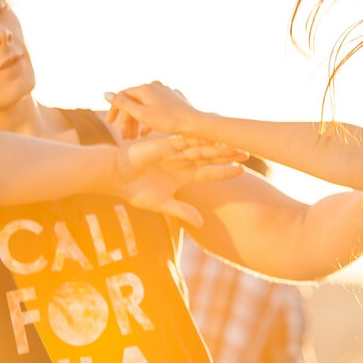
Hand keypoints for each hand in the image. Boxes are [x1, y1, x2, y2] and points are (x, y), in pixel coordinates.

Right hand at [104, 81, 205, 136]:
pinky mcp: (175, 100)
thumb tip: (106, 93)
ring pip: (146, 106)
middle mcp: (155, 86)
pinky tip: (147, 133)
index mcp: (145, 88)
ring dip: (138, 121)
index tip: (110, 123)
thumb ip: (123, 104)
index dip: (115, 110)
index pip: (123, 96)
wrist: (196, 124)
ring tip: (135, 137)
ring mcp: (166, 92)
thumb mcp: (142, 114)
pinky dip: (150, 119)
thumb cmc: (169, 121)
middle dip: (128, 119)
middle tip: (125, 136)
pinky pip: (157, 108)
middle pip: (135, 101)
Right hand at [114, 136, 245, 224]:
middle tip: (248, 152)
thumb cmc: (135, 190)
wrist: (114, 177)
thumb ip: (183, 211)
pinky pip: (182, 141)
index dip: (225, 171)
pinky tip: (211, 138)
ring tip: (234, 144)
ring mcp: (173, 152)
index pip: (209, 172)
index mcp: (183, 174)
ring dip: (217, 147)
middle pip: (209, 157)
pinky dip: (195, 139)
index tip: (242, 170)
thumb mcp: (163, 204)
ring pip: (200, 148)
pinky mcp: (162, 145)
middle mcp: (181, 160)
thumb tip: (202, 224)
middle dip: (228, 155)